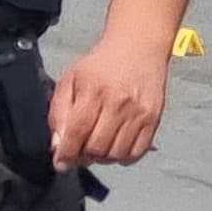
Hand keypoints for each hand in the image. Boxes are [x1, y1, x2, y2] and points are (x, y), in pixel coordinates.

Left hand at [50, 31, 172, 169]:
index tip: (61, 163)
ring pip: (116, 154)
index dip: (66, 153)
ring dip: (102, 158)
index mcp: (93, 90)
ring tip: (97, 147)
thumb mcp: (71, 79)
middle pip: (96, 148)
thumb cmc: (101, 64)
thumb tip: (58, 145)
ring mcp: (138, 113)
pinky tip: (115, 146)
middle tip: (79, 152)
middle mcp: (118, 103)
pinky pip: (136, 153)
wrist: (139, 46)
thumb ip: (59, 112)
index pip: (76, 132)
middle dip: (83, 156)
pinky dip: (123, 157)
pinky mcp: (153, 119)